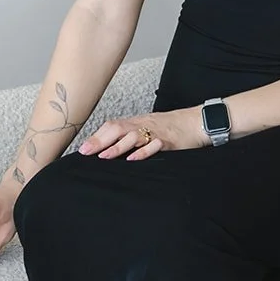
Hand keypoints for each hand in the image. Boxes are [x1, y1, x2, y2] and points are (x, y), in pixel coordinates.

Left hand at [78, 107, 204, 159]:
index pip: (112, 126)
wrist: (196, 122)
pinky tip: (133, 159)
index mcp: (136, 122)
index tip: (83, 149)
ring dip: (117, 146)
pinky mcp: (169, 141)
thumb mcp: (148, 129)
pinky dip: (143, 152)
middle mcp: (143, 125)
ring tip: (104, 156)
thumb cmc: (171, 128)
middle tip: (86, 152)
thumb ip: (131, 137)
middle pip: (118, 129)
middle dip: (100, 141)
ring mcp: (155, 132)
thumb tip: (110, 149)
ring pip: (133, 136)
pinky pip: (154, 145)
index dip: (97, 136)